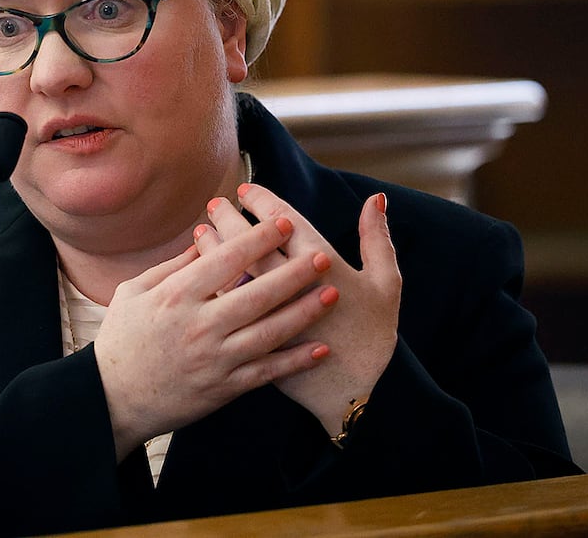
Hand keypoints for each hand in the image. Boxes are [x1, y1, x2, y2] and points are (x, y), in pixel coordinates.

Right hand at [93, 211, 337, 459]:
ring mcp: (214, 359)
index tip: (284, 223)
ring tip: (332, 293)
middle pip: (257, 294)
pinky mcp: (223, 388)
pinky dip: (295, 361)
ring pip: (269, 332)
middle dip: (294, 273)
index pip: (226, 260)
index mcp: (176, 296)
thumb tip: (204, 241)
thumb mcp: (134, 292)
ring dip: (304, 312)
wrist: (113, 398)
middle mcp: (198, 325)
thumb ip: (172, 268)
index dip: (259, 239)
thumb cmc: (121, 339)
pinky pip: (266, 372)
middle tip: (322, 255)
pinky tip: (320, 348)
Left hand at [201, 185, 401, 437]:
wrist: (354, 396)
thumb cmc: (372, 338)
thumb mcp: (386, 287)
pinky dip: (211, 283)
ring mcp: (269, 317)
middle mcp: (292, 291)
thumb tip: (374, 198)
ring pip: (233, 272)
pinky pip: (225, 305)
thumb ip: (377, 241)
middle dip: (230, 218)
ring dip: (214, 247)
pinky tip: (201, 270)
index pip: (286, 223)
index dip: (263, 203)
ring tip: (203, 227)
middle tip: (216, 202)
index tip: (246, 190)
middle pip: (251, 244)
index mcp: (325, 270)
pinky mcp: (253, 340)